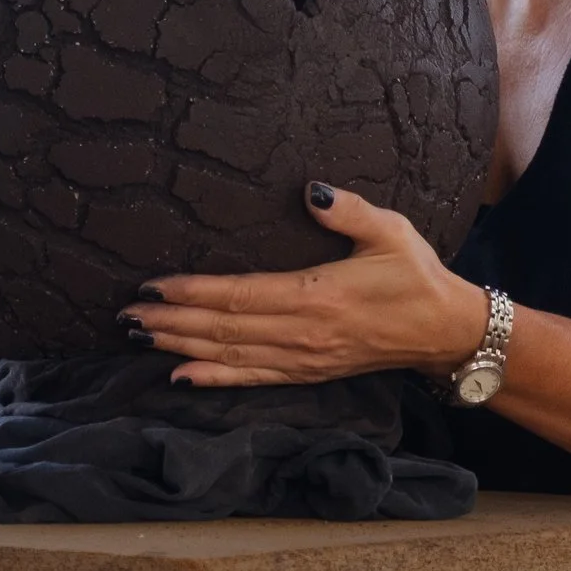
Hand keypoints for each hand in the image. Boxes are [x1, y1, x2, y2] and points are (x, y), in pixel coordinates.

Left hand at [119, 183, 490, 386]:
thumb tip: (310, 190)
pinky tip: (181, 375)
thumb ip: (348, 211)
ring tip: (138, 337)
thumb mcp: (390, 230)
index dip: (194, 293)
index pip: (242, 295)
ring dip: (181, 346)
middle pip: (225, 329)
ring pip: (231, 355)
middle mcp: (304, 334)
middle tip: (126, 314)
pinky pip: (253, 379)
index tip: (154, 286)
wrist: (444, 331)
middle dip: (172, 321)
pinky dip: (214, 379)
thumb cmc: (415, 275)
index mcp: (319, 296)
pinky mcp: (308, 374)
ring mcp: (305, 359)